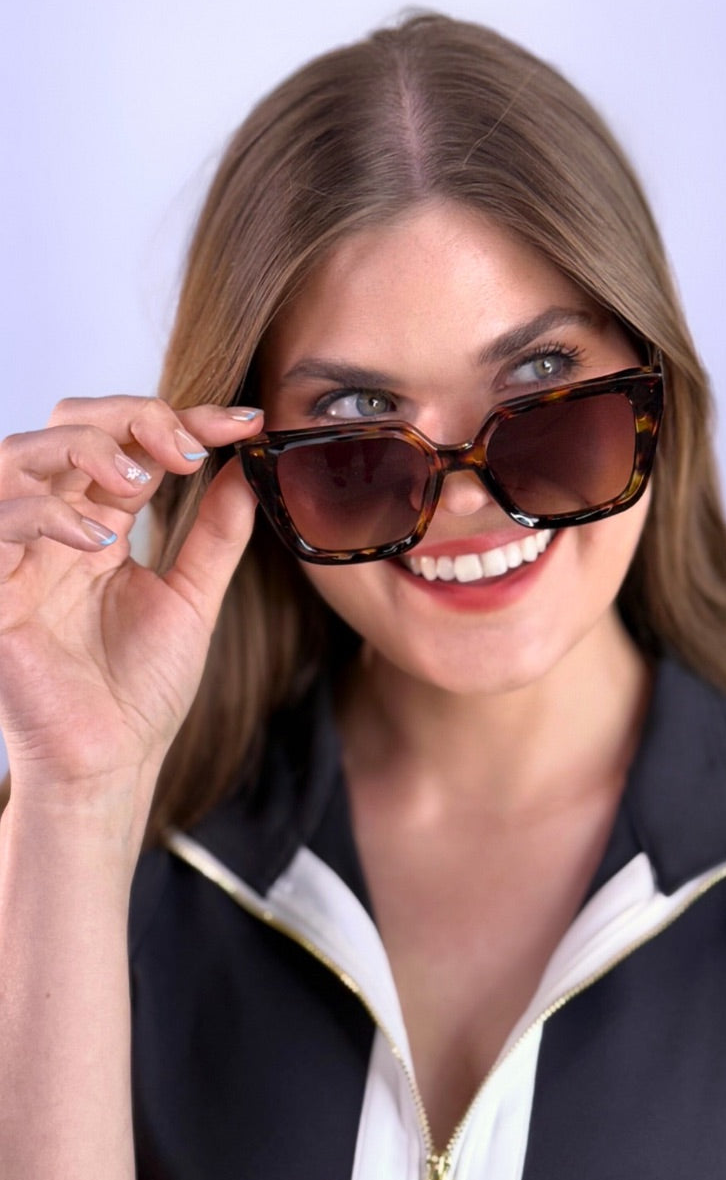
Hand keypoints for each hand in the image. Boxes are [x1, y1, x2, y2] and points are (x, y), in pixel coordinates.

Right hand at [0, 395, 260, 790]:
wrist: (110, 762)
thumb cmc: (142, 691)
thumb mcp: (193, 599)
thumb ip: (216, 534)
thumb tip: (249, 468)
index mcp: (100, 525)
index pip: (133, 445)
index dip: (186, 420)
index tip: (246, 422)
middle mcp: (54, 528)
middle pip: (70, 425)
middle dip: (131, 417)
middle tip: (187, 446)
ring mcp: (17, 553)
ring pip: (20, 453)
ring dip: (86, 449)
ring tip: (140, 481)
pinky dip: (48, 514)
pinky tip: (98, 541)